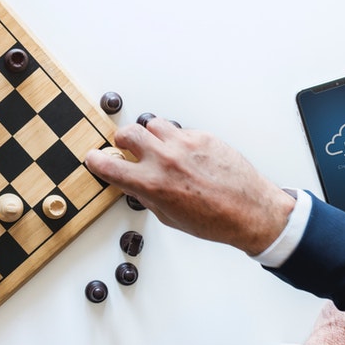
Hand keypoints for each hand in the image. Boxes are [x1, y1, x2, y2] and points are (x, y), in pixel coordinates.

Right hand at [85, 116, 295, 255]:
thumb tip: (134, 184)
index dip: (96, 160)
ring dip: (149, 134)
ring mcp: (184, 144)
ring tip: (156, 147)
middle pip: (127, 133)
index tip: (94, 158)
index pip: (108, 164)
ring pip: (153, 123)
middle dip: (122, 141)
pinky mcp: (203, 136)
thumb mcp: (168, 217)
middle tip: (125, 148)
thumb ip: (146, 195)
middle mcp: (164, 159)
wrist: (250, 211)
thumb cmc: (214, 220)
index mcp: (151, 183)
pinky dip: (176, 139)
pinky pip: (179, 130)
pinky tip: (185, 155)